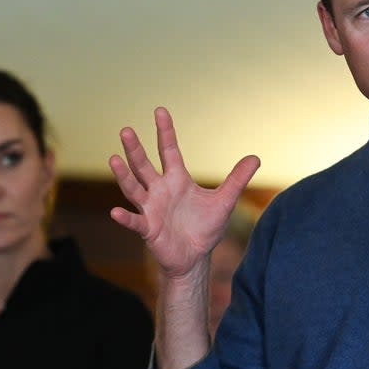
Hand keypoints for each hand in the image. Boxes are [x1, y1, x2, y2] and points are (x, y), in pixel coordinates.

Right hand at [109, 107, 260, 278]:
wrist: (195, 257)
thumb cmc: (205, 228)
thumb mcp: (225, 201)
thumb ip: (237, 179)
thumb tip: (255, 157)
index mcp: (177, 180)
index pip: (169, 151)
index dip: (165, 132)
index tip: (160, 110)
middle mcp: (159, 190)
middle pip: (143, 165)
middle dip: (135, 149)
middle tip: (125, 130)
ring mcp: (151, 209)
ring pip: (133, 188)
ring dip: (123, 175)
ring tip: (113, 158)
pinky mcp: (149, 229)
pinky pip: (135, 221)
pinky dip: (126, 217)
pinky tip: (115, 212)